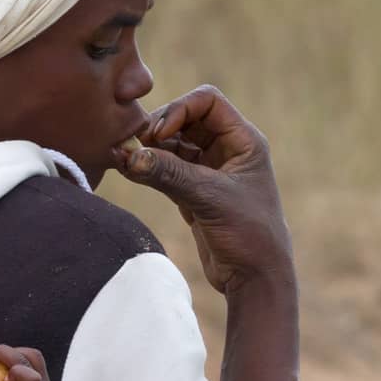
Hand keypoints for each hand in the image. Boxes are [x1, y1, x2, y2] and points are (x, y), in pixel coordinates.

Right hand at [109, 85, 294, 295]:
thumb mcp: (208, 198)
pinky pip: (167, 169)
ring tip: (125, 159)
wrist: (254, 278)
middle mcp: (226, 150)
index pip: (207, 101)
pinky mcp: (194, 192)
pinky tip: (129, 170)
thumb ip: (169, 174)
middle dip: (158, 128)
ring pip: (173, 145)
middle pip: (185, 119)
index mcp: (243, 141)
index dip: (179, 110)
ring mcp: (209, 171)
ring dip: (150, 149)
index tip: (159, 134)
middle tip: (136, 146)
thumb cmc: (248, 234)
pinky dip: (149, 168)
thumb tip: (129, 156)